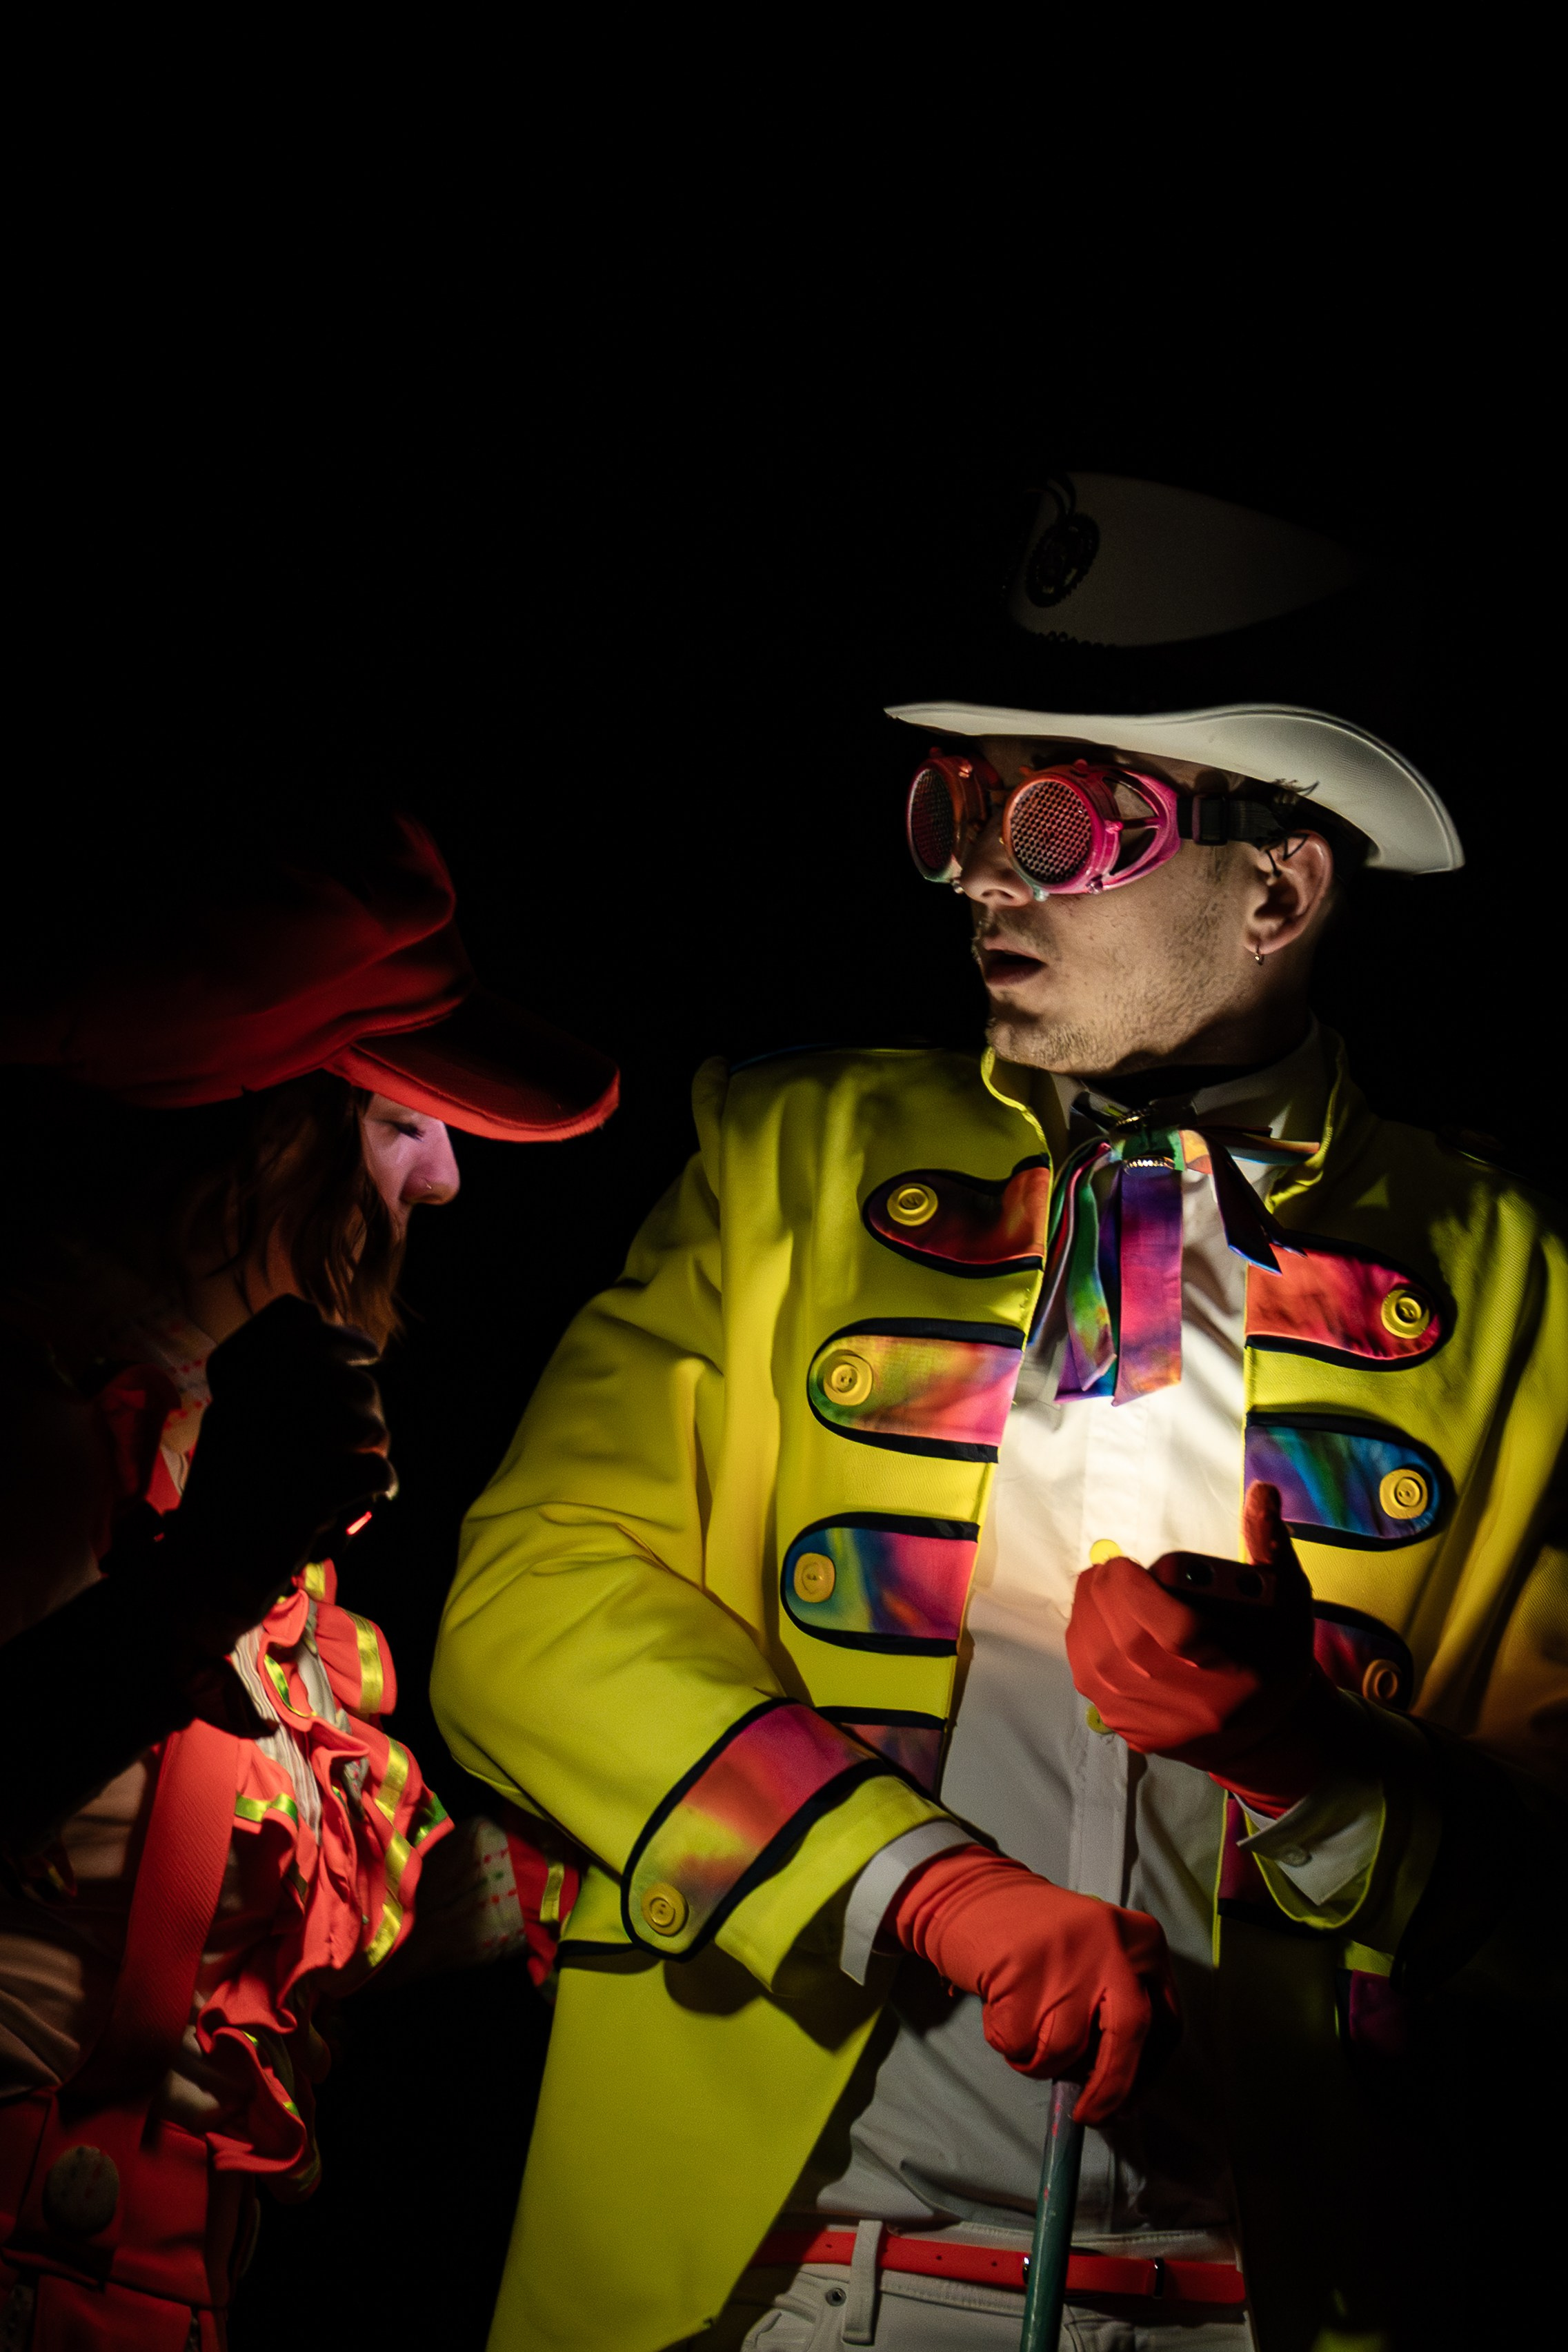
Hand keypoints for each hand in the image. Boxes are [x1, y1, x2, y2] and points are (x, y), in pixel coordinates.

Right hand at [163, 1296, 396, 1650]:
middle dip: (367, 1407)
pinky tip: (371, 1497)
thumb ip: (278, 1391)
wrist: (195, 1583)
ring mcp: (279, 1449)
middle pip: (347, 1378)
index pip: (295, 1324)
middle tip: (366, 1436)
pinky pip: (373, 1470)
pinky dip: (379, 1483)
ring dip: (375, 1447)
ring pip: (367, 1424)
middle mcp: (253, 1407)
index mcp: (234, 1389)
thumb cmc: (227, 1510)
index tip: (365, 1352)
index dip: (339, 1336)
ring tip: (357, 1473)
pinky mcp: (304, 1495)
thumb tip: (347, 1351)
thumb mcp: (237, 1432)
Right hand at [893, 1844, 1178, 2123]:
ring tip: (1024, 2025)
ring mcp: (1066, 1956)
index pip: (1166, 2023)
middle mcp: (1112, 1942)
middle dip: (1111, 2087)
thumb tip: (1124, 2096)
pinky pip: (1017, 2042)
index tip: (1127, 2102)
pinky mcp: (1020, 1969)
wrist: (974, 1893)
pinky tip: (1002, 2005)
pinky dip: (1006, 2040)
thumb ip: (1115, 2010)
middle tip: (1089, 2115)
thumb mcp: (1097, 1958)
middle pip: (1129, 2035)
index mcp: (1142, 1940)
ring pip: (1063, 2048)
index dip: (1147, 2073)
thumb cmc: (1041, 1939)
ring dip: (1039, 2059)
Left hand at [1065, 1482, 1344, 1814]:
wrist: (1265, 1733)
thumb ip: (1269, 1546)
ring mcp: (1161, 1725)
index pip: (1177, 1633)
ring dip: (1088, 1615)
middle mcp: (1196, 1706)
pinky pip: (1089, 1682)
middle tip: (1111, 1570)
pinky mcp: (1134, 1733)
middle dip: (1105, 1595)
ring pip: (1095, 1663)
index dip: (1138, 1593)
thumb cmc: (1276, 1655)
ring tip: (1102, 1590)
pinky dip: (1085, 1645)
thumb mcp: (1287, 1601)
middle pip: (1124, 1645)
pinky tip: (1099, 1624)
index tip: (1128, 1564)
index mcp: (1241, 1672)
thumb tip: (1261, 1491)